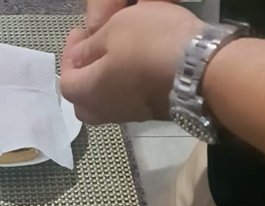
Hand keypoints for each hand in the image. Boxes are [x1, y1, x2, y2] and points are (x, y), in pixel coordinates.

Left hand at [61, 1, 202, 123]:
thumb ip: (90, 46)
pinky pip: (126, 102)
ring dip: (103, 82)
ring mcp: (129, 116)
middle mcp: (104, 112)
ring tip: (115, 57)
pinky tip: (135, 67)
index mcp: (88, 93)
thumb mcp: (115, 31)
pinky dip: (122, 86)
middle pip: (82, 101)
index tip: (79, 32)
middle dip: (82, 77)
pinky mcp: (150, 114)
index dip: (68, 56)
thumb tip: (78, 59)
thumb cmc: (150, 45)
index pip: (65, 81)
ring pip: (104, 104)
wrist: (199, 72)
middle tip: (92, 52)